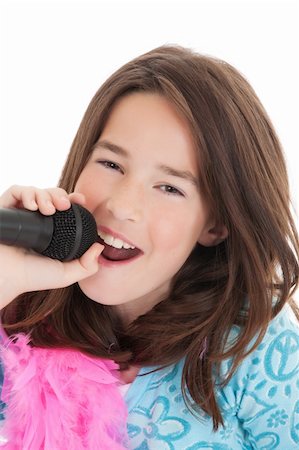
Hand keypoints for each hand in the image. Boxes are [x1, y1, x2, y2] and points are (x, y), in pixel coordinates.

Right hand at [0, 185, 103, 308]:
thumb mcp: (66, 274)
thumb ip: (87, 266)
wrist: (6, 277)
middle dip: (59, 195)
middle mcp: (36, 219)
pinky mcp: (5, 209)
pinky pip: (16, 190)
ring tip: (47, 209)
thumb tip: (100, 247)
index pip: (64, 207)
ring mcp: (20, 213)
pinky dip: (26, 193)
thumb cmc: (32, 276)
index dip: (73, 199)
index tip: (81, 200)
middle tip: (64, 205)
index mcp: (51, 229)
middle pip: (51, 195)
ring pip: (36, 190)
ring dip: (44, 195)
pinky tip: (32, 206)